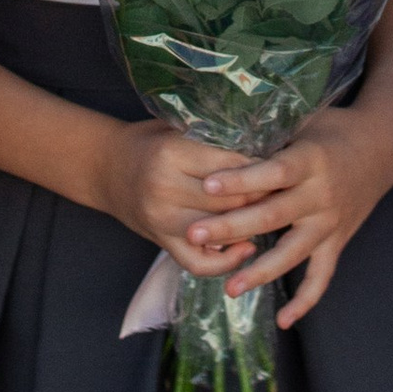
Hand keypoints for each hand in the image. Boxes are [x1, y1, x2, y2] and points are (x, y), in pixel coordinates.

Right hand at [98, 122, 290, 279]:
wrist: (106, 168)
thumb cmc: (150, 142)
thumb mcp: (178, 128)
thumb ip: (214, 137)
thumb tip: (268, 144)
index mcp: (172, 154)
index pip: (233, 166)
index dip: (262, 167)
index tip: (283, 164)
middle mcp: (165, 190)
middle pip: (231, 202)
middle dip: (262, 198)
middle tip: (286, 191)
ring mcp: (162, 221)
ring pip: (221, 232)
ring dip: (249, 227)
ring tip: (272, 215)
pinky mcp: (162, 243)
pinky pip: (200, 263)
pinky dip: (226, 261)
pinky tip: (246, 248)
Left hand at [210, 104, 392, 327]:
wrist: (383, 146)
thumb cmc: (333, 128)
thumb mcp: (304, 119)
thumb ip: (269, 130)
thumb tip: (221, 128)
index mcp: (311, 161)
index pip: (273, 173)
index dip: (241, 179)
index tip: (207, 185)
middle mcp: (321, 195)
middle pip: (273, 216)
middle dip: (232, 227)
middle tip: (195, 234)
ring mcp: (330, 223)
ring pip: (293, 253)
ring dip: (260, 271)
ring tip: (229, 288)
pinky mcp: (338, 241)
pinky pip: (322, 276)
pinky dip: (306, 301)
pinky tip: (283, 321)